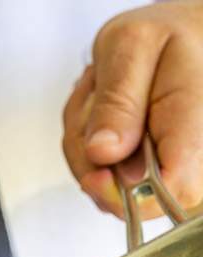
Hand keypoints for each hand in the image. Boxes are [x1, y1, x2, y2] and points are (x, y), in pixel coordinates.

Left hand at [63, 1, 202, 218]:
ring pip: (108, 193)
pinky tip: (101, 119)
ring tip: (99, 101)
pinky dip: (88, 153)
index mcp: (195, 128)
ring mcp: (168, 173)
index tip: (97, 172)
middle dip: (89, 159)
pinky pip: (104, 183)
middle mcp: (190, 159)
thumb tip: (102, 153)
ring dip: (84, 151)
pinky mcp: (147, 177)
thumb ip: (117, 101)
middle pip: (128, 199)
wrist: (184, 41)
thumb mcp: (133, 46)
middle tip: (92, 104)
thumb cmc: (166, 38)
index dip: (123, 194)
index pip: (169, 192)